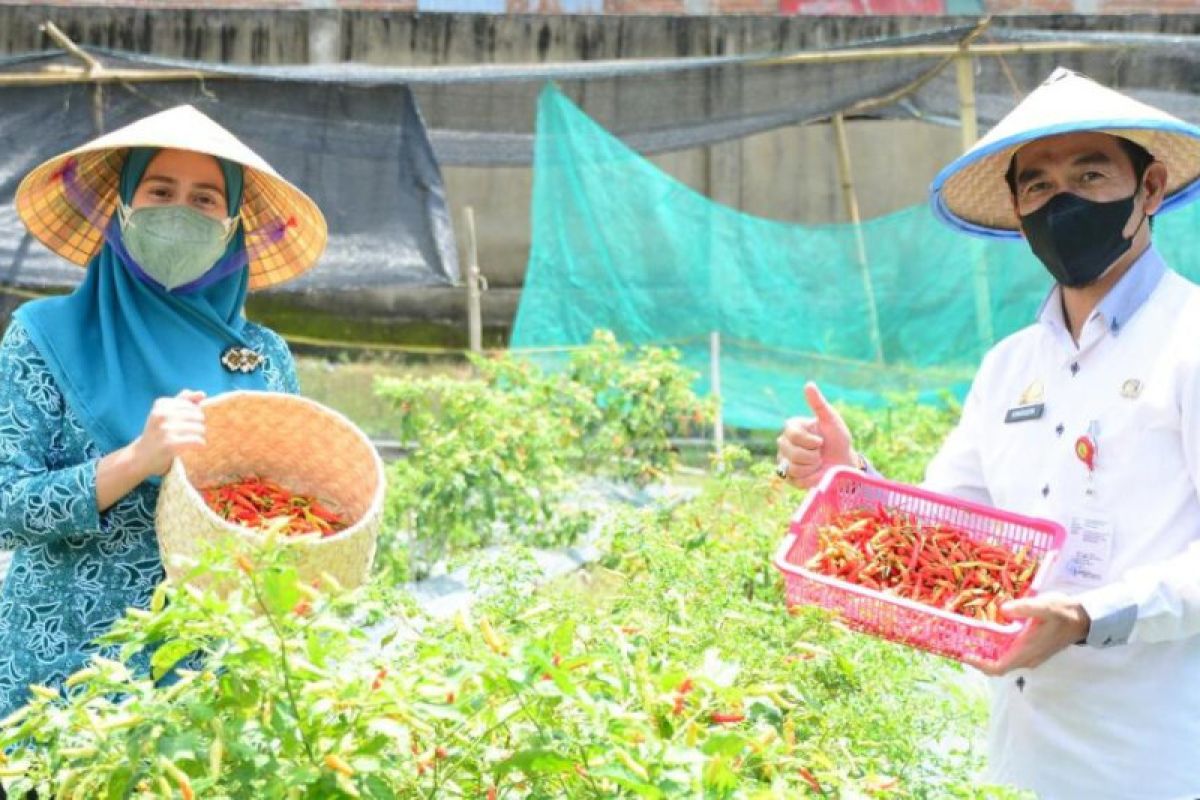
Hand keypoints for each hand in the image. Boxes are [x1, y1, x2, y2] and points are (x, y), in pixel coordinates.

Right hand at [129, 389, 206, 478]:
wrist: (141, 456)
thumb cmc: (157, 432)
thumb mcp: (165, 413)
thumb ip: (184, 400)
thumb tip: (202, 394)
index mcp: (161, 404)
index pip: (192, 406)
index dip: (194, 415)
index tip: (185, 424)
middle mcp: (162, 414)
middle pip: (198, 416)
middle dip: (198, 425)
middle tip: (189, 434)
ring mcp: (165, 429)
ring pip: (199, 428)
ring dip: (200, 435)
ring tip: (192, 440)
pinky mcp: (170, 444)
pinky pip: (197, 440)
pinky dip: (200, 444)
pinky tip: (197, 446)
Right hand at [775, 382, 857, 488]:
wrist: (844, 463)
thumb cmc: (838, 440)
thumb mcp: (831, 420)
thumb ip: (818, 404)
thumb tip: (809, 385)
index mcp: (792, 427)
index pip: (793, 435)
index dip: (810, 441)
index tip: (821, 441)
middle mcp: (784, 443)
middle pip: (792, 452)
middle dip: (812, 455)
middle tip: (820, 453)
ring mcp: (784, 460)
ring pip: (793, 467)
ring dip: (812, 467)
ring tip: (818, 463)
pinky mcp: (788, 477)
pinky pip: (795, 479)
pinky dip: (810, 477)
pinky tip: (814, 472)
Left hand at [966, 593, 1090, 675]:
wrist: (1084, 619)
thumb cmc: (1064, 612)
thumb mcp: (1044, 606)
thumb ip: (1024, 608)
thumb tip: (1004, 610)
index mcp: (1026, 651)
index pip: (999, 668)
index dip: (981, 665)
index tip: (965, 655)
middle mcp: (1028, 658)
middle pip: (999, 665)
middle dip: (981, 658)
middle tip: (963, 643)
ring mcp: (1032, 655)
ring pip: (1005, 660)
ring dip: (989, 653)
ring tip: (973, 638)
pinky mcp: (1035, 650)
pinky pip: (1012, 654)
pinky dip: (999, 648)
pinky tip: (992, 633)